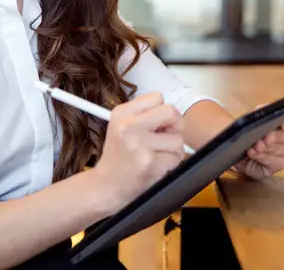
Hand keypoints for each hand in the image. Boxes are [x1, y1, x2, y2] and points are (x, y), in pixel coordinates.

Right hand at [92, 92, 184, 212]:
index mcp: (121, 113)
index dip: (163, 111)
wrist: (106, 186)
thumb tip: (174, 116)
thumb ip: (145, 116)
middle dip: (176, 125)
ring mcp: (138, 144)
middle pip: (171, 112)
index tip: (158, 124)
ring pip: (177, 139)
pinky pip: (175, 158)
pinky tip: (155, 167)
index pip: (157, 97)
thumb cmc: (119, 156)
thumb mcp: (122, 126)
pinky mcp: (148, 162)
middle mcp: (128, 126)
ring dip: (173, 150)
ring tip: (156, 156)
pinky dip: (170, 164)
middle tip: (166, 137)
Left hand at [232, 108, 283, 180]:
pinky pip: (273, 161)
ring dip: (268, 148)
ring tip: (255, 146)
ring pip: (283, 150)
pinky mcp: (280, 164)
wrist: (241, 150)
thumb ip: (260, 112)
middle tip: (266, 138)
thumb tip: (262, 110)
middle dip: (279, 137)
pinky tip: (252, 153)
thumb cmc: (252, 130)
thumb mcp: (253, 117)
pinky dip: (261, 156)